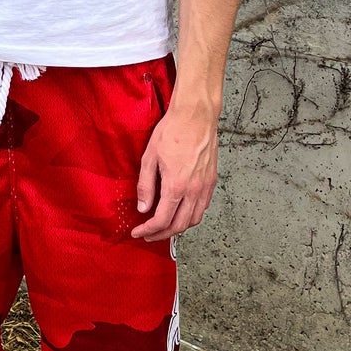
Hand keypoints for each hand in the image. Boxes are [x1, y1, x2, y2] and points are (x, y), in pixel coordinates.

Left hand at [131, 97, 219, 242]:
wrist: (196, 116)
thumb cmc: (172, 131)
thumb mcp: (149, 158)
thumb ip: (146, 186)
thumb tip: (143, 208)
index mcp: (176, 186)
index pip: (162, 220)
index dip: (148, 230)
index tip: (138, 232)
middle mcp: (194, 190)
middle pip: (179, 225)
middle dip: (162, 234)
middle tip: (148, 235)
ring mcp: (205, 186)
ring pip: (194, 219)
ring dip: (178, 227)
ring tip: (163, 226)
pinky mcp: (212, 181)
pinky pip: (202, 207)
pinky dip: (191, 216)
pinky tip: (180, 212)